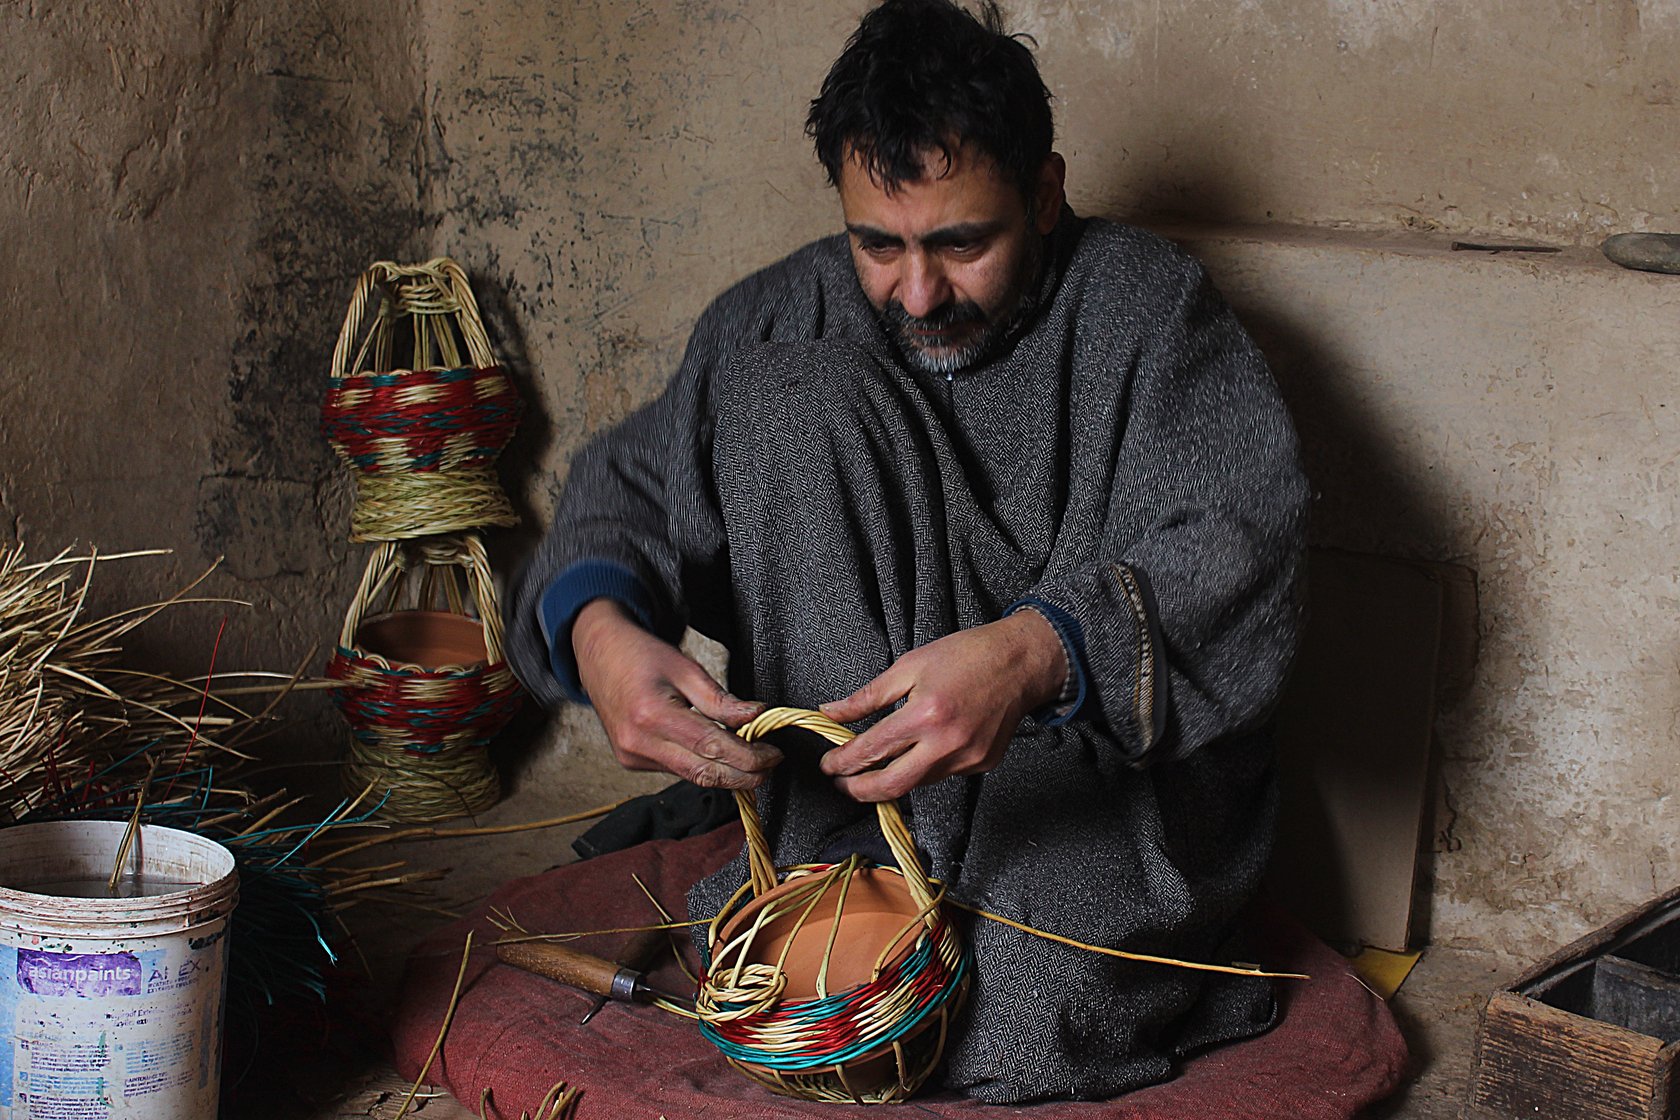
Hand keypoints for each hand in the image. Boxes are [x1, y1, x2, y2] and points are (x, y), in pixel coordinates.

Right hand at [572, 599, 775, 788]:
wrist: (599, 656)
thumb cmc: (641, 656)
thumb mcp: (686, 668)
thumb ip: (720, 698)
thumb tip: (755, 716)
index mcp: (652, 715)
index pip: (712, 747)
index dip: (748, 757)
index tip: (772, 754)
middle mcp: (638, 743)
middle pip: (703, 774)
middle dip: (743, 776)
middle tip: (770, 767)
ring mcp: (632, 756)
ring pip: (691, 776)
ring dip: (725, 772)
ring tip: (750, 758)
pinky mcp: (631, 762)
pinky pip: (676, 770)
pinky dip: (701, 765)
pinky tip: (716, 754)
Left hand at [816, 610, 1066, 801]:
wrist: (1020, 662)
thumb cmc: (966, 656)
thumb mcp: (909, 666)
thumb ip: (868, 696)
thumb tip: (832, 712)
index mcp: (925, 714)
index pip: (872, 750)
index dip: (842, 763)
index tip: (828, 765)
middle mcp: (948, 744)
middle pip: (893, 786)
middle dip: (860, 790)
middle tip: (842, 784)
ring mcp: (968, 758)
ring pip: (918, 782)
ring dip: (893, 777)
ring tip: (876, 764)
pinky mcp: (982, 764)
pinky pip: (943, 774)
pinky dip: (924, 766)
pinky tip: (920, 750)